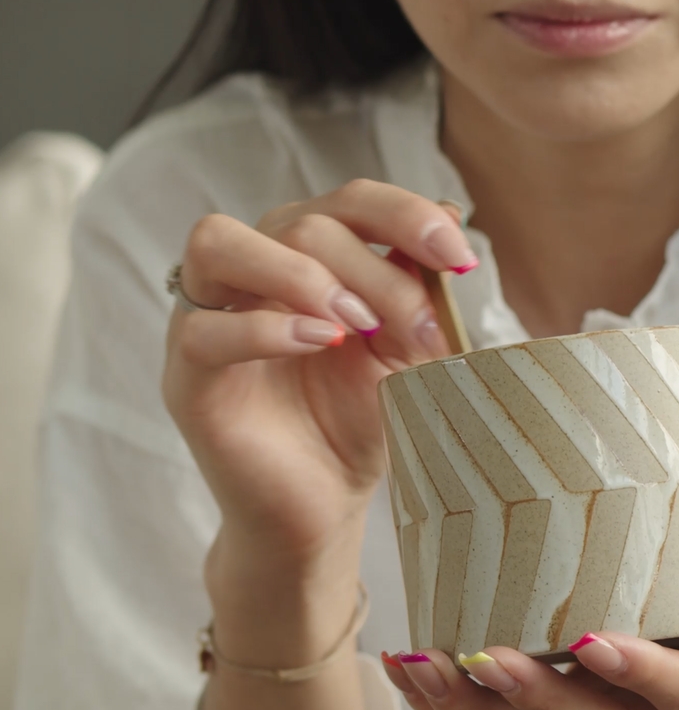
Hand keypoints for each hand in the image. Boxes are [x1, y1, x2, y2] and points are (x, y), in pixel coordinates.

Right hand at [162, 181, 476, 568]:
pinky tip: (320, 345)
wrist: (325, 508)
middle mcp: (250, 272)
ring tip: (354, 324)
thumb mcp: (401, 344)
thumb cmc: (357, 420)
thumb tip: (451, 212)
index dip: (405, 214)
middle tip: (417, 327)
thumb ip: (414, 280)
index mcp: (303, 253)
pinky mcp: (186, 377)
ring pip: (218, 243)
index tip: (460, 260)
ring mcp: (208, 319)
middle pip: (298, 221)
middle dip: (371, 269)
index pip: (347, 200)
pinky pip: (203, 330)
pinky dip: (265, 329)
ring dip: (299, 273)